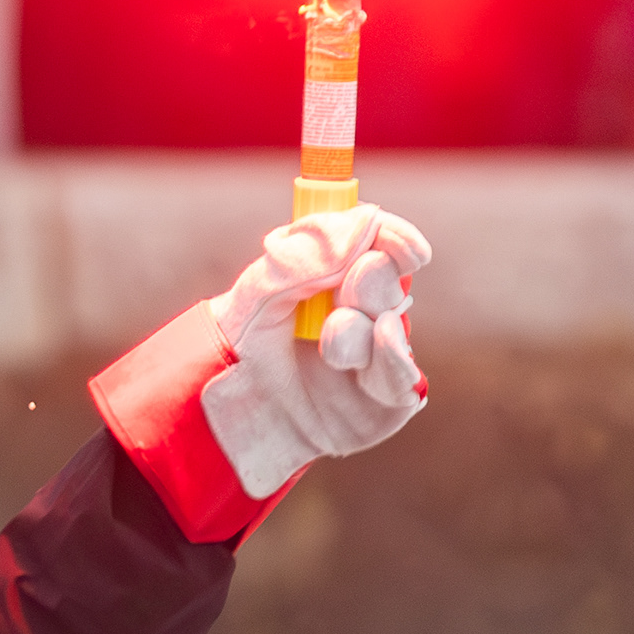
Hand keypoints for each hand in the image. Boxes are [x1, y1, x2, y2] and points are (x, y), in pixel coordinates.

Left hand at [199, 207, 429, 495]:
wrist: (226, 416)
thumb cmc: (242, 345)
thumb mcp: (259, 292)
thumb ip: (307, 254)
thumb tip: (370, 217)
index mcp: (337, 273)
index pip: (381, 242)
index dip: (394, 236)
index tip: (401, 243)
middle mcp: (365, 310)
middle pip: (392, 279)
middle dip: (373, 280)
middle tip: (349, 288)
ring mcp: (378, 355)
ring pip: (395, 327)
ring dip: (360, 330)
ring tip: (329, 342)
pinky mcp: (386, 401)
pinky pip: (407, 379)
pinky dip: (393, 361)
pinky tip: (380, 342)